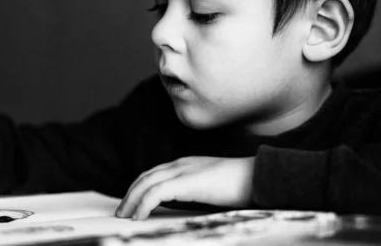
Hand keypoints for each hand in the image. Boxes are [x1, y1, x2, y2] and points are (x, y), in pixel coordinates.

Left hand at [115, 156, 255, 219]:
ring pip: (147, 183)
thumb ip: (196, 191)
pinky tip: (139, 216)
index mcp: (187, 164)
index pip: (155, 173)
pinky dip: (144, 203)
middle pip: (146, 177)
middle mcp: (181, 164)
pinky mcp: (186, 182)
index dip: (139, 187)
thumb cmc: (242, 184)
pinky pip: (156, 192)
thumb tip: (184, 204)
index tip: (131, 203)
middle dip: (130, 194)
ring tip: (125, 216)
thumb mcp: (212, 187)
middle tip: (121, 212)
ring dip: (132, 200)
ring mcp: (183, 171)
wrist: (258, 176)